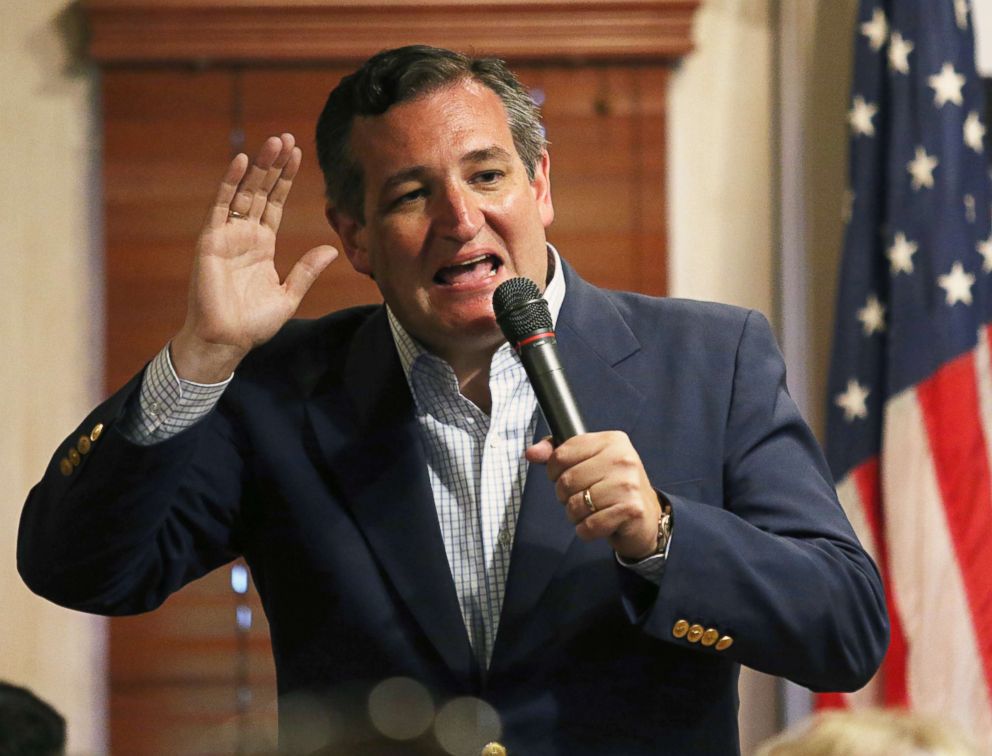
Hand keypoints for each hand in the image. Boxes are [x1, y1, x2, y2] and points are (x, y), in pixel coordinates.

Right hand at [171, 134, 338, 381]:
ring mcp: (227, 235)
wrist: (227, 340)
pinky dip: (230, 183)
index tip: (298, 154)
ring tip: (273, 142)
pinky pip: (221, 206)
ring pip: (244, 192)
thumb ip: (307, 270)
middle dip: (274, 166)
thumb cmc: (253, 324)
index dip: (285, 180)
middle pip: (261, 192)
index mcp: (262, 245)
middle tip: (287, 138)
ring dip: (258, 167)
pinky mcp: (212, 240)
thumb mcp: (289, 295)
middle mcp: (244, 235)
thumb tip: (332, 249)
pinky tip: (243, 161)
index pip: (275, 204)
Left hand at [525, 431, 660, 559]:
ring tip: (591, 511)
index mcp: (611, 440)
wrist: (646, 517)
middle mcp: (622, 458)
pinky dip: (586, 531)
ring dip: (576, 516)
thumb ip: (558, 454)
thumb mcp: (588, 462)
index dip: (554, 471)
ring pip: (575, 505)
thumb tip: (531, 453)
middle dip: (565, 496)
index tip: (566, 477)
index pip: (562, 454)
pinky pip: (589, 525)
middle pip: (566, 481)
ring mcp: (628, 484)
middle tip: (583, 498)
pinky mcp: (630, 509)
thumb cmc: (612, 486)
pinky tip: (598, 524)